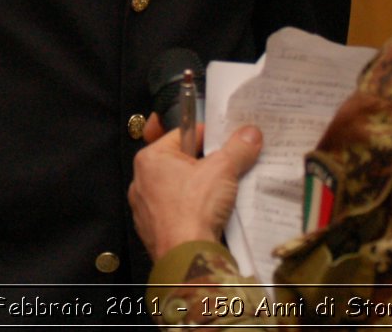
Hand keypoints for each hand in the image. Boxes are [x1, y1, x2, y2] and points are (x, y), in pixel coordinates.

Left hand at [129, 117, 262, 259]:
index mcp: (151, 159)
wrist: (187, 257)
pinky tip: (208, 216)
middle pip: (181, 162)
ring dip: (198, 190)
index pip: (183, 134)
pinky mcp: (154, 230)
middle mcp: (142, 181)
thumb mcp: (223, 169)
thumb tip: (250, 135)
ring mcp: (146, 208)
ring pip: (178, 188)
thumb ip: (238, 147)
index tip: (226, 143)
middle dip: (205, 166)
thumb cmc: (194, 210)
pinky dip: (191, 212)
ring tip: (219, 195)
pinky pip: (176, 212)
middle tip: (226, 169)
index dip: (209, 137)